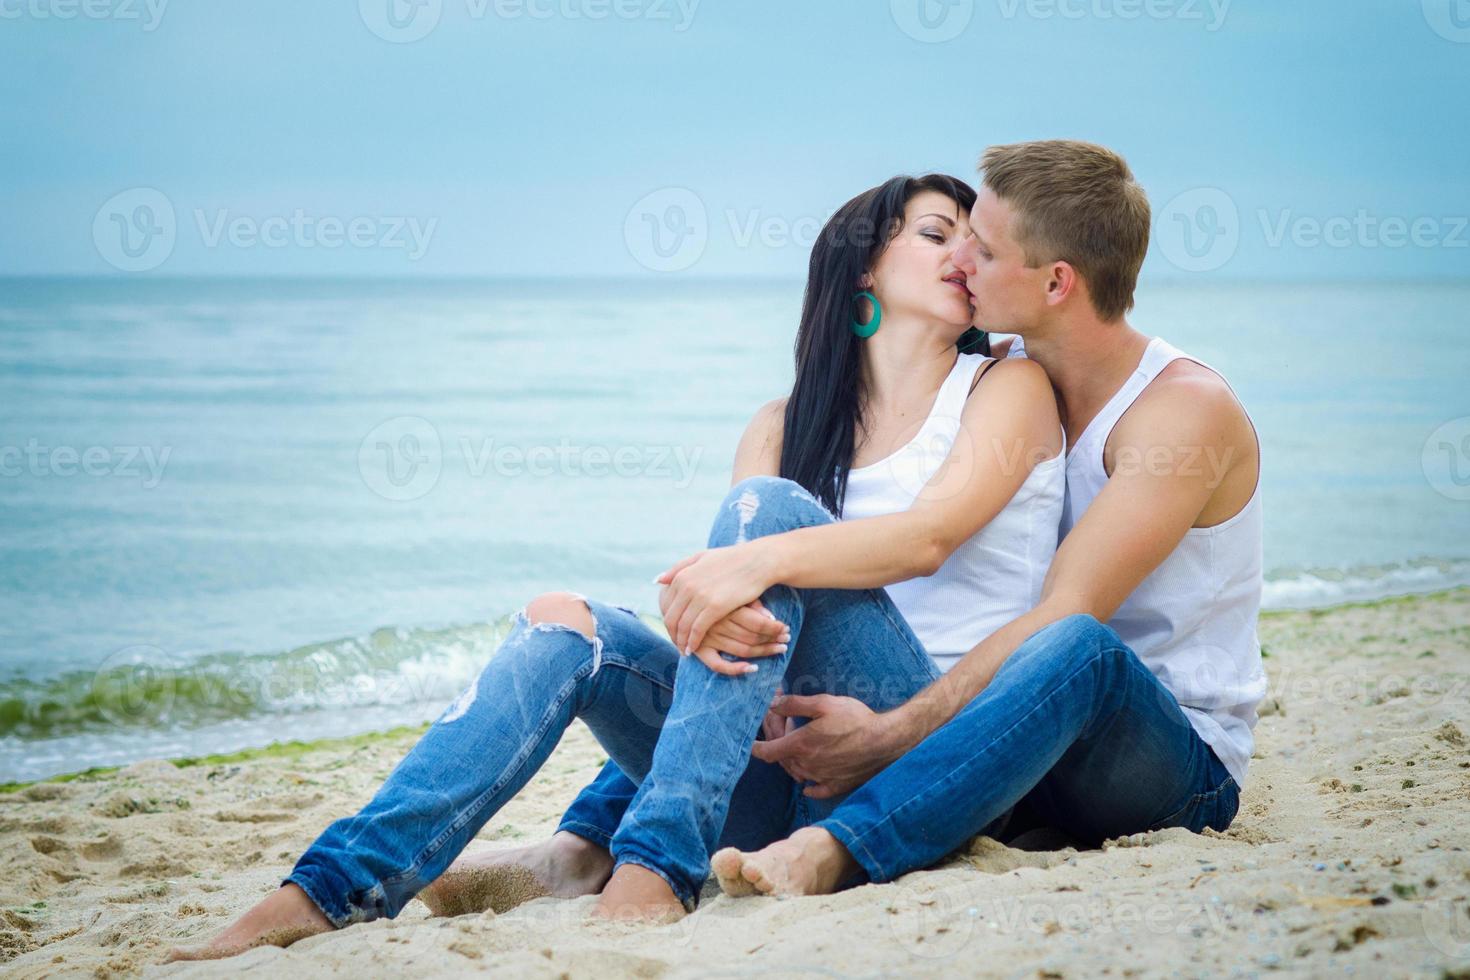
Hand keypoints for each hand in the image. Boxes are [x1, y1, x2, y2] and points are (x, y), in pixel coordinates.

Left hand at [656, 543, 776, 653]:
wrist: (758, 561)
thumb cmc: (732, 560)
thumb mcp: (702, 557)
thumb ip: (679, 568)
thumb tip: (658, 581)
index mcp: (682, 575)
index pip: (668, 606)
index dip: (669, 622)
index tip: (674, 632)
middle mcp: (687, 585)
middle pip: (671, 618)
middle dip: (673, 635)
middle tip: (678, 645)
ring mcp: (700, 596)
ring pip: (683, 626)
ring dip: (682, 641)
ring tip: (685, 650)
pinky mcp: (714, 607)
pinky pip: (697, 630)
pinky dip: (693, 642)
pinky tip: (694, 649)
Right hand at [661, 593, 789, 677]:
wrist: (676, 591)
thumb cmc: (710, 585)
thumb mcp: (730, 585)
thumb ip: (750, 601)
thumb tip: (770, 617)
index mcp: (725, 604)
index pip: (757, 623)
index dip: (775, 628)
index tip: (786, 628)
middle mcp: (717, 622)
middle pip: (752, 637)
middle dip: (773, 640)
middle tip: (786, 640)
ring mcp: (707, 637)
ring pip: (741, 650)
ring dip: (763, 652)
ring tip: (779, 649)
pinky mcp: (699, 648)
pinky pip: (718, 665)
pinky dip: (735, 669)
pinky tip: (751, 669)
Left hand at [749, 694, 905, 797]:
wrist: (886, 741)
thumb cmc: (856, 719)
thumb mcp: (824, 703)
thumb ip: (794, 704)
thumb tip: (772, 705)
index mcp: (800, 745)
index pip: (767, 752)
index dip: (755, 747)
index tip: (751, 743)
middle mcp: (807, 765)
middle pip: (782, 761)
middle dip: (779, 747)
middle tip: (787, 732)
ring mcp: (821, 778)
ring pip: (797, 773)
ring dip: (794, 762)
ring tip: (803, 747)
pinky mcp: (836, 786)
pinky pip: (815, 789)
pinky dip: (809, 785)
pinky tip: (808, 782)